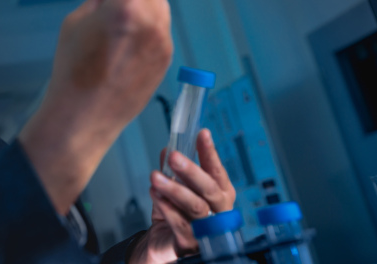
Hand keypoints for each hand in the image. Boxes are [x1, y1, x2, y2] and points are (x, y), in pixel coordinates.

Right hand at [19, 0, 172, 213]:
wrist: (85, 115)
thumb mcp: (76, 22)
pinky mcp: (166, 58)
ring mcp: (162, 41)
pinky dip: (154, 13)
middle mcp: (150, 21)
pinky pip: (162, 25)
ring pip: (161, 2)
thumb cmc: (73, 71)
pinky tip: (142, 14)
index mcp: (124, 7)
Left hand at [129, 129, 235, 262]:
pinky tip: (155, 194)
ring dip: (174, 189)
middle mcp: (220, 211)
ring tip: (155, 176)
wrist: (165, 242)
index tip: (202, 134)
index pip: (217, 170)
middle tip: (173, 156)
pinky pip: (179, 224)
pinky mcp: (191, 244)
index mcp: (221, 194)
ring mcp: (208, 229)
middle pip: (209, 189)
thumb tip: (168, 148)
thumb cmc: (178, 212)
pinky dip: (166, 207)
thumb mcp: (175, 186)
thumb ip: (173, 169)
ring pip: (195, 206)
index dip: (210, 152)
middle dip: (191, 171)